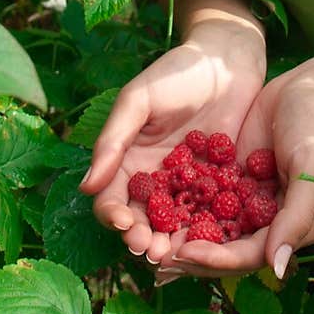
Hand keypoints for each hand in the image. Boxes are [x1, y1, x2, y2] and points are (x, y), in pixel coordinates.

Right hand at [79, 17, 265, 263]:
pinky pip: (214, 213)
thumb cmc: (176, 72)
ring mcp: (190, 185)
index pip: (113, 197)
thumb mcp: (138, 100)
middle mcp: (157, 179)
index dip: (114, 214)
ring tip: (176, 255)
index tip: (123, 222)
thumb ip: (113, 140)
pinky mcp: (223, 185)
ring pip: (177, 225)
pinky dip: (211, 230)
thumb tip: (86, 186)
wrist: (227, 59)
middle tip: (150, 250)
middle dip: (143, 238)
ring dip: (174, 243)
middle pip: (144, 220)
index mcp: (130, 161)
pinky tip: (213, 242)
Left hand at [165, 53, 313, 281]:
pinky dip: (182, 205)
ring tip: (145, 239)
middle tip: (152, 256)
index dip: (215, 258)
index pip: (248, 255)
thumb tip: (275, 267)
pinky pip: (204, 198)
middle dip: (190, 255)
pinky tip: (153, 205)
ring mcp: (247, 200)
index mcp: (291, 228)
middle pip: (224, 250)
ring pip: (210, 229)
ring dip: (181, 236)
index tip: (181, 252)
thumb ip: (296, 218)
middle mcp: (267, 221)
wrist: (307, 86)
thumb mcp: (311, 168)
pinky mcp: (231, 179)